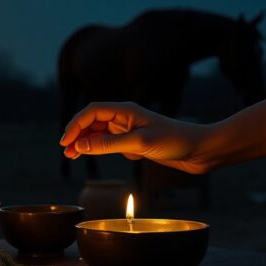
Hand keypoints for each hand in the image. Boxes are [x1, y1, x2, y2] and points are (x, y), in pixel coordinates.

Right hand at [59, 102, 213, 173]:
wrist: (200, 149)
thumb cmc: (175, 141)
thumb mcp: (139, 143)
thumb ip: (108, 144)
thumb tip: (81, 145)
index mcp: (126, 110)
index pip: (92, 112)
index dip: (76, 125)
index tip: (65, 141)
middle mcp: (126, 117)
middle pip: (92, 121)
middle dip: (77, 133)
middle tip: (65, 150)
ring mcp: (130, 130)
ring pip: (99, 133)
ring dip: (85, 142)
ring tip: (72, 155)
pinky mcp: (135, 142)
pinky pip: (110, 143)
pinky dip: (98, 148)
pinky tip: (92, 155)